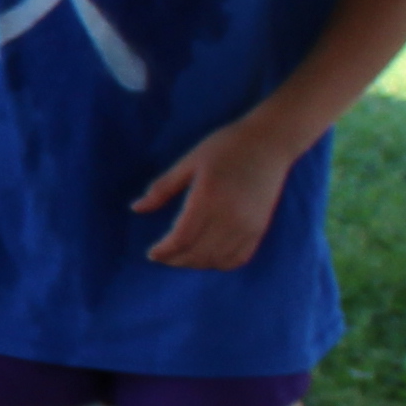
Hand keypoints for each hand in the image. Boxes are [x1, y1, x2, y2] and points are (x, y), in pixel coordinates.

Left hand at [136, 117, 292, 269]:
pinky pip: (239, 257)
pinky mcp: (261, 228)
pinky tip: (208, 256)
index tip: (152, 253)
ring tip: (181, 257)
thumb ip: (163, 188)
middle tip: (162, 257)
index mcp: (208, 198)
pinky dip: (220, 263)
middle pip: (198, 254)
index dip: (164, 251)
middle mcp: (230, 216)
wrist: (270, 142)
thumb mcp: (189, 162)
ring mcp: (248, 225)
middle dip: (175, 260)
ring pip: (217, 260)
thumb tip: (136, 208)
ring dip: (196, 264)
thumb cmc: (225, 147)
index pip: (182, 239)